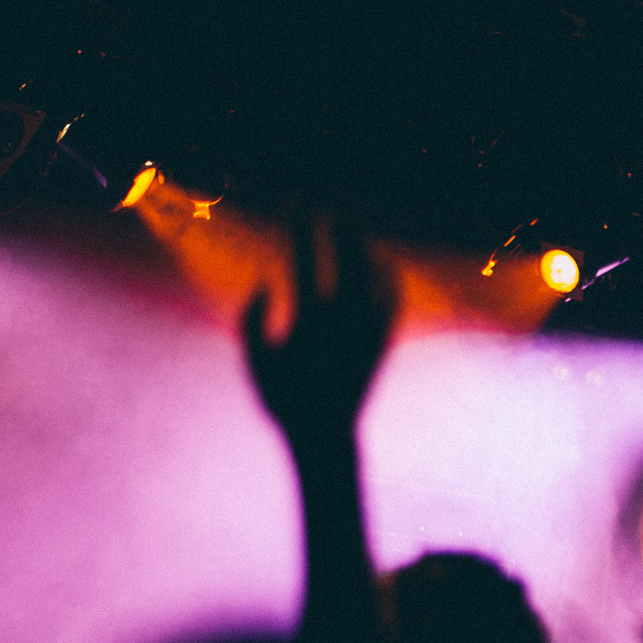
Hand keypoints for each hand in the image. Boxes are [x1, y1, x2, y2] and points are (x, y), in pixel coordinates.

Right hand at [241, 211, 395, 447]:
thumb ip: (251, 319)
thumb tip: (266, 282)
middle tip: (333, 211)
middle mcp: (344, 320)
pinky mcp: (383, 343)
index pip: (307, 260)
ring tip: (356, 232)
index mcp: (310, 319)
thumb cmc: (283, 399)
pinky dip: (389, 279)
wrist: (325, 434)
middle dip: (341, 231)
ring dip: (364, 251)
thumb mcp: (254, 360)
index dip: (302, 230)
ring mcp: (367, 331)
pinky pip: (391, 302)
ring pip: (374, 278)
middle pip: (349, 260)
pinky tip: (385, 265)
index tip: (298, 207)